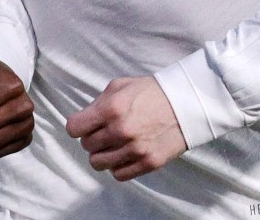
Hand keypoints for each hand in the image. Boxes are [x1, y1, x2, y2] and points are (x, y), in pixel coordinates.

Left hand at [65, 76, 185, 180]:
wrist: (185, 104)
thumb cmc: (150, 92)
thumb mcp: (119, 86)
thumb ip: (98, 103)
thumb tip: (84, 119)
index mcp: (110, 108)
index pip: (74, 128)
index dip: (77, 126)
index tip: (83, 125)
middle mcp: (120, 131)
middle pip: (86, 146)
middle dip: (91, 138)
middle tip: (103, 132)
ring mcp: (135, 149)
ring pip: (98, 163)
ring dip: (102, 154)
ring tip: (112, 145)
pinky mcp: (148, 163)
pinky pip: (118, 174)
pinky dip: (117, 166)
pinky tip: (124, 154)